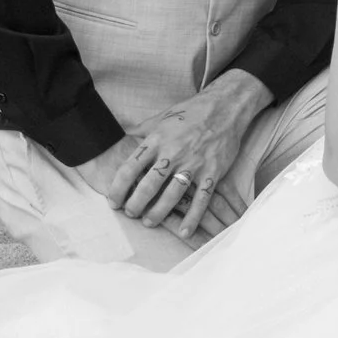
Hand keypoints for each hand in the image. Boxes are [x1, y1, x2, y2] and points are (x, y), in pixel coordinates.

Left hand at [94, 73, 270, 238]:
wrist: (225, 106)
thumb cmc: (190, 112)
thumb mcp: (161, 117)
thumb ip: (142, 130)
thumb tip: (123, 137)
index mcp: (157, 140)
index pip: (130, 167)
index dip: (118, 187)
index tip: (112, 201)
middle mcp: (173, 153)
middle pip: (149, 184)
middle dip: (136, 203)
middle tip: (130, 214)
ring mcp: (194, 163)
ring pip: (173, 194)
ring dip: (159, 212)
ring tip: (149, 222)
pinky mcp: (213, 171)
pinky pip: (202, 199)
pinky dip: (193, 217)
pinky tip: (184, 231)